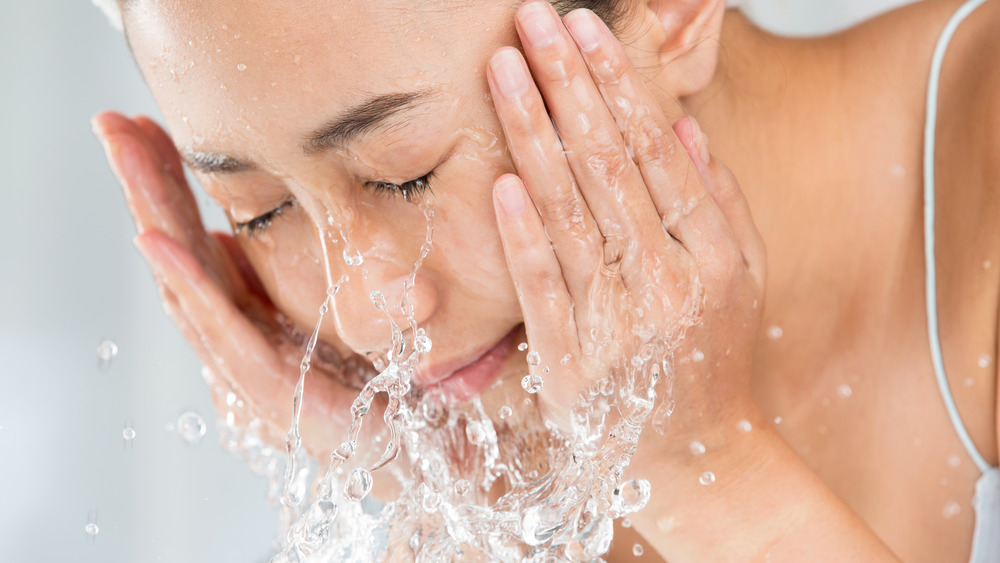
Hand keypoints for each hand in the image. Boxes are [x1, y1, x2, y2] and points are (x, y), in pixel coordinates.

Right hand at [91, 112, 383, 461]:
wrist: (429, 442)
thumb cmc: (384, 378)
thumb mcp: (332, 308)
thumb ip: (288, 276)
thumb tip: (237, 234)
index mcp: (252, 318)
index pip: (199, 241)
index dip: (170, 186)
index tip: (145, 126)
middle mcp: (241, 342)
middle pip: (182, 257)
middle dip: (146, 188)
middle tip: (113, 123)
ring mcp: (252, 369)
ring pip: (190, 286)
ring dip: (156, 217)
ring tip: (128, 157)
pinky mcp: (276, 393)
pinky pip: (226, 334)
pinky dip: (190, 285)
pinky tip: (159, 239)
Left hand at [487, 3, 765, 458]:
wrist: (701, 458)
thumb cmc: (713, 357)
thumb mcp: (742, 278)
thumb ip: (717, 202)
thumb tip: (680, 126)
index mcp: (711, 255)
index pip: (655, 152)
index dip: (619, 85)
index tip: (587, 30)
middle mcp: (666, 284)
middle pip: (606, 167)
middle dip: (567, 85)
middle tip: (535, 21)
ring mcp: (617, 326)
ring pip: (569, 213)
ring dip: (533, 134)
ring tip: (506, 68)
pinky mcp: (572, 366)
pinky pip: (543, 291)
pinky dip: (521, 235)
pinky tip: (501, 180)